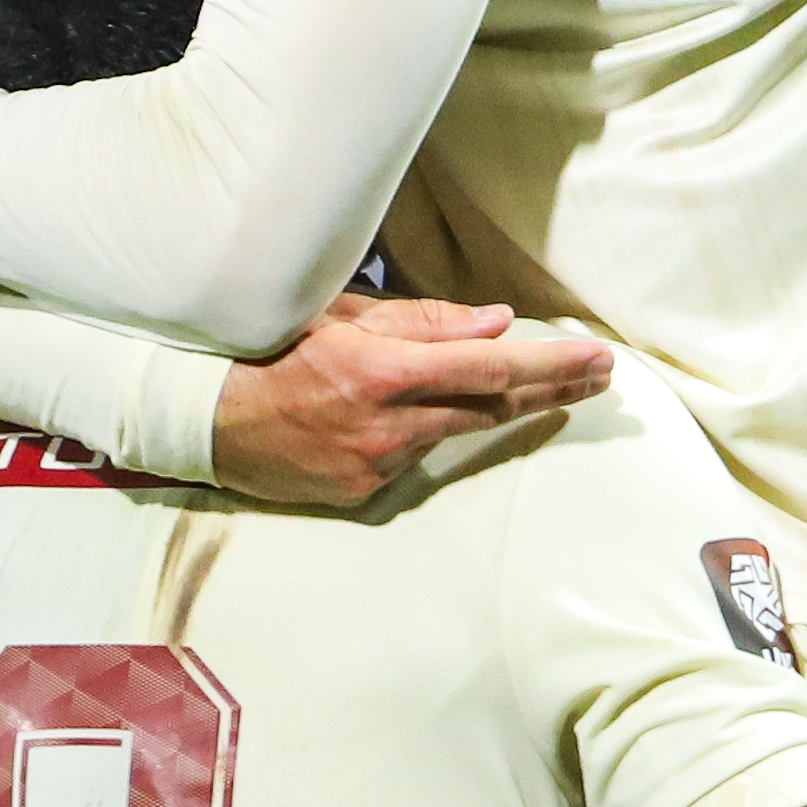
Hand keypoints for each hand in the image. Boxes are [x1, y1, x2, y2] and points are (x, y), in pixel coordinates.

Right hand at [213, 296, 614, 505]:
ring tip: (548, 390)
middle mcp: (389, 423)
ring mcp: (378, 463)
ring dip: (501, 409)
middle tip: (603, 376)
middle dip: (553, 388)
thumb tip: (496, 325)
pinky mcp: (364, 492)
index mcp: (385, 370)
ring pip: (457, 431)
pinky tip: (421, 414)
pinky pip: (415, 456)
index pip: (491, 367)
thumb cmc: (267, 348)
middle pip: (493, 406)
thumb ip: (422, 322)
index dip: (551, 364)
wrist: (203, 420)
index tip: (597, 359)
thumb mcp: (338, 315)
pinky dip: (427, 430)